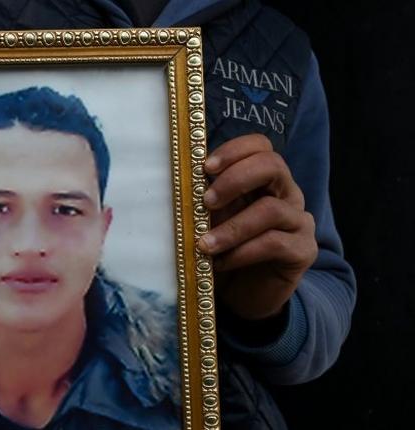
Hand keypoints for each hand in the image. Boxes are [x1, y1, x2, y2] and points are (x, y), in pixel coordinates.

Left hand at [197, 134, 316, 319]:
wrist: (243, 296)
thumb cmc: (224, 251)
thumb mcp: (211, 221)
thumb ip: (206, 201)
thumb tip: (183, 182)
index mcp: (264, 180)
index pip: (261, 146)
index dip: (235, 150)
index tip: (206, 167)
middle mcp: (287, 194)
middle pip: (273, 166)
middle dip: (235, 179)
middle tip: (206, 201)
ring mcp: (299, 221)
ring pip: (271, 210)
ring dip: (232, 227)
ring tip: (204, 244)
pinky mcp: (303, 251)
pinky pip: (274, 243)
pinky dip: (242, 252)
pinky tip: (221, 263)